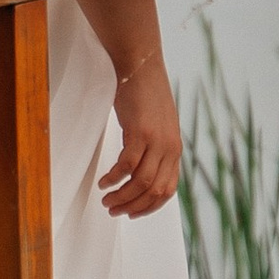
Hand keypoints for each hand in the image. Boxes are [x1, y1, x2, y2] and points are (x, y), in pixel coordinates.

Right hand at [99, 53, 180, 218]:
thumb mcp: (157, 125)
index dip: (149, 207)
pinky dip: (114, 178)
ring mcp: (156, 141)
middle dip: (132, 206)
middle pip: (153, 190)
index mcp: (174, 149)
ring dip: (122, 196)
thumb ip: (154, 147)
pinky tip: (103, 181)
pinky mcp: (141, 132)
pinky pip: (127, 165)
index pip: (167, 190)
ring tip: (106, 199)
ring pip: (140, 182)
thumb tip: (140, 169)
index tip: (132, 212)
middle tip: (113, 210)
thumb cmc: (144, 93)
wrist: (141, 66)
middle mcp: (170, 148)